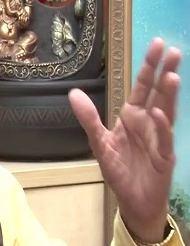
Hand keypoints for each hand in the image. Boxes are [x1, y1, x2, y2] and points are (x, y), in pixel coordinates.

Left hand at [69, 38, 181, 242]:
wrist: (133, 201)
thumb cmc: (119, 170)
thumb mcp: (99, 142)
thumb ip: (89, 118)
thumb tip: (73, 93)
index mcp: (133, 116)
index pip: (143, 86)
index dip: (149, 66)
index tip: (158, 44)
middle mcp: (149, 122)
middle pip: (158, 93)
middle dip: (164, 72)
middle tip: (173, 50)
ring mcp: (159, 138)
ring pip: (166, 111)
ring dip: (169, 95)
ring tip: (172, 76)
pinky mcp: (164, 157)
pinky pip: (163, 139)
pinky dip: (162, 126)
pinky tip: (160, 113)